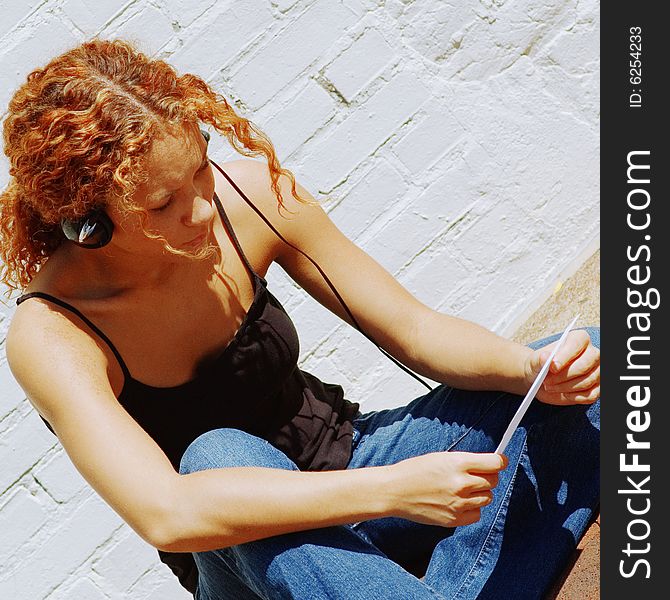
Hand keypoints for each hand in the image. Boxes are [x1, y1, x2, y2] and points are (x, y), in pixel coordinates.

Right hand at [386, 451, 507, 526]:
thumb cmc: (416, 470)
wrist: (395, 491)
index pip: (495, 464)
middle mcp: (461, 483)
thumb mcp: (441, 457)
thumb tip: (491, 465)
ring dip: (480, 493)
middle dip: (488, 477)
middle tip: (475, 475)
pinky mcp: (454, 519)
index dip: (501, 461)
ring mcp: (458, 503)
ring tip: (462, 489)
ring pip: (488, 498)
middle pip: (493, 481)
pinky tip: (458, 502)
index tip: (500, 461)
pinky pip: (477, 514)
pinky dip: (472, 508)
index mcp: (458, 463)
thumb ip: (466, 462)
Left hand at [523, 329, 599, 405]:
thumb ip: (539, 359)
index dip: (565, 356)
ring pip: (587, 381)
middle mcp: (592, 353)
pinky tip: (564, 394)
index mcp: (579, 339)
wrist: (541, 378)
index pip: (577, 344)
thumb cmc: (540, 365)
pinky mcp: (597, 387)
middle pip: (585, 365)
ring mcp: (597, 371)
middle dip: (564, 376)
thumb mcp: (534, 360)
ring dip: (566, 387)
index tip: (552, 367)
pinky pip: (591, 395)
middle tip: (547, 382)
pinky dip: (576, 397)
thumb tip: (545, 357)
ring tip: (550, 387)